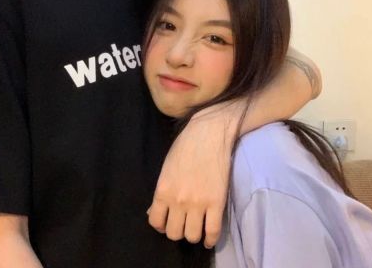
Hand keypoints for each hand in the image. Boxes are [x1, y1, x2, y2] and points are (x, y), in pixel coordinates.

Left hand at [147, 105, 237, 247]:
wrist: (209, 133)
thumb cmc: (185, 146)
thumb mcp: (166, 168)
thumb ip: (161, 192)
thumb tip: (155, 212)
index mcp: (163, 190)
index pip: (156, 222)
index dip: (161, 225)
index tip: (168, 221)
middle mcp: (178, 200)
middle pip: (174, 233)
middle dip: (177, 230)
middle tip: (183, 222)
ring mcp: (198, 202)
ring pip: (192, 236)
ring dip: (193, 234)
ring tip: (196, 226)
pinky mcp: (217, 202)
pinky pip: (213, 232)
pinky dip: (210, 239)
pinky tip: (209, 238)